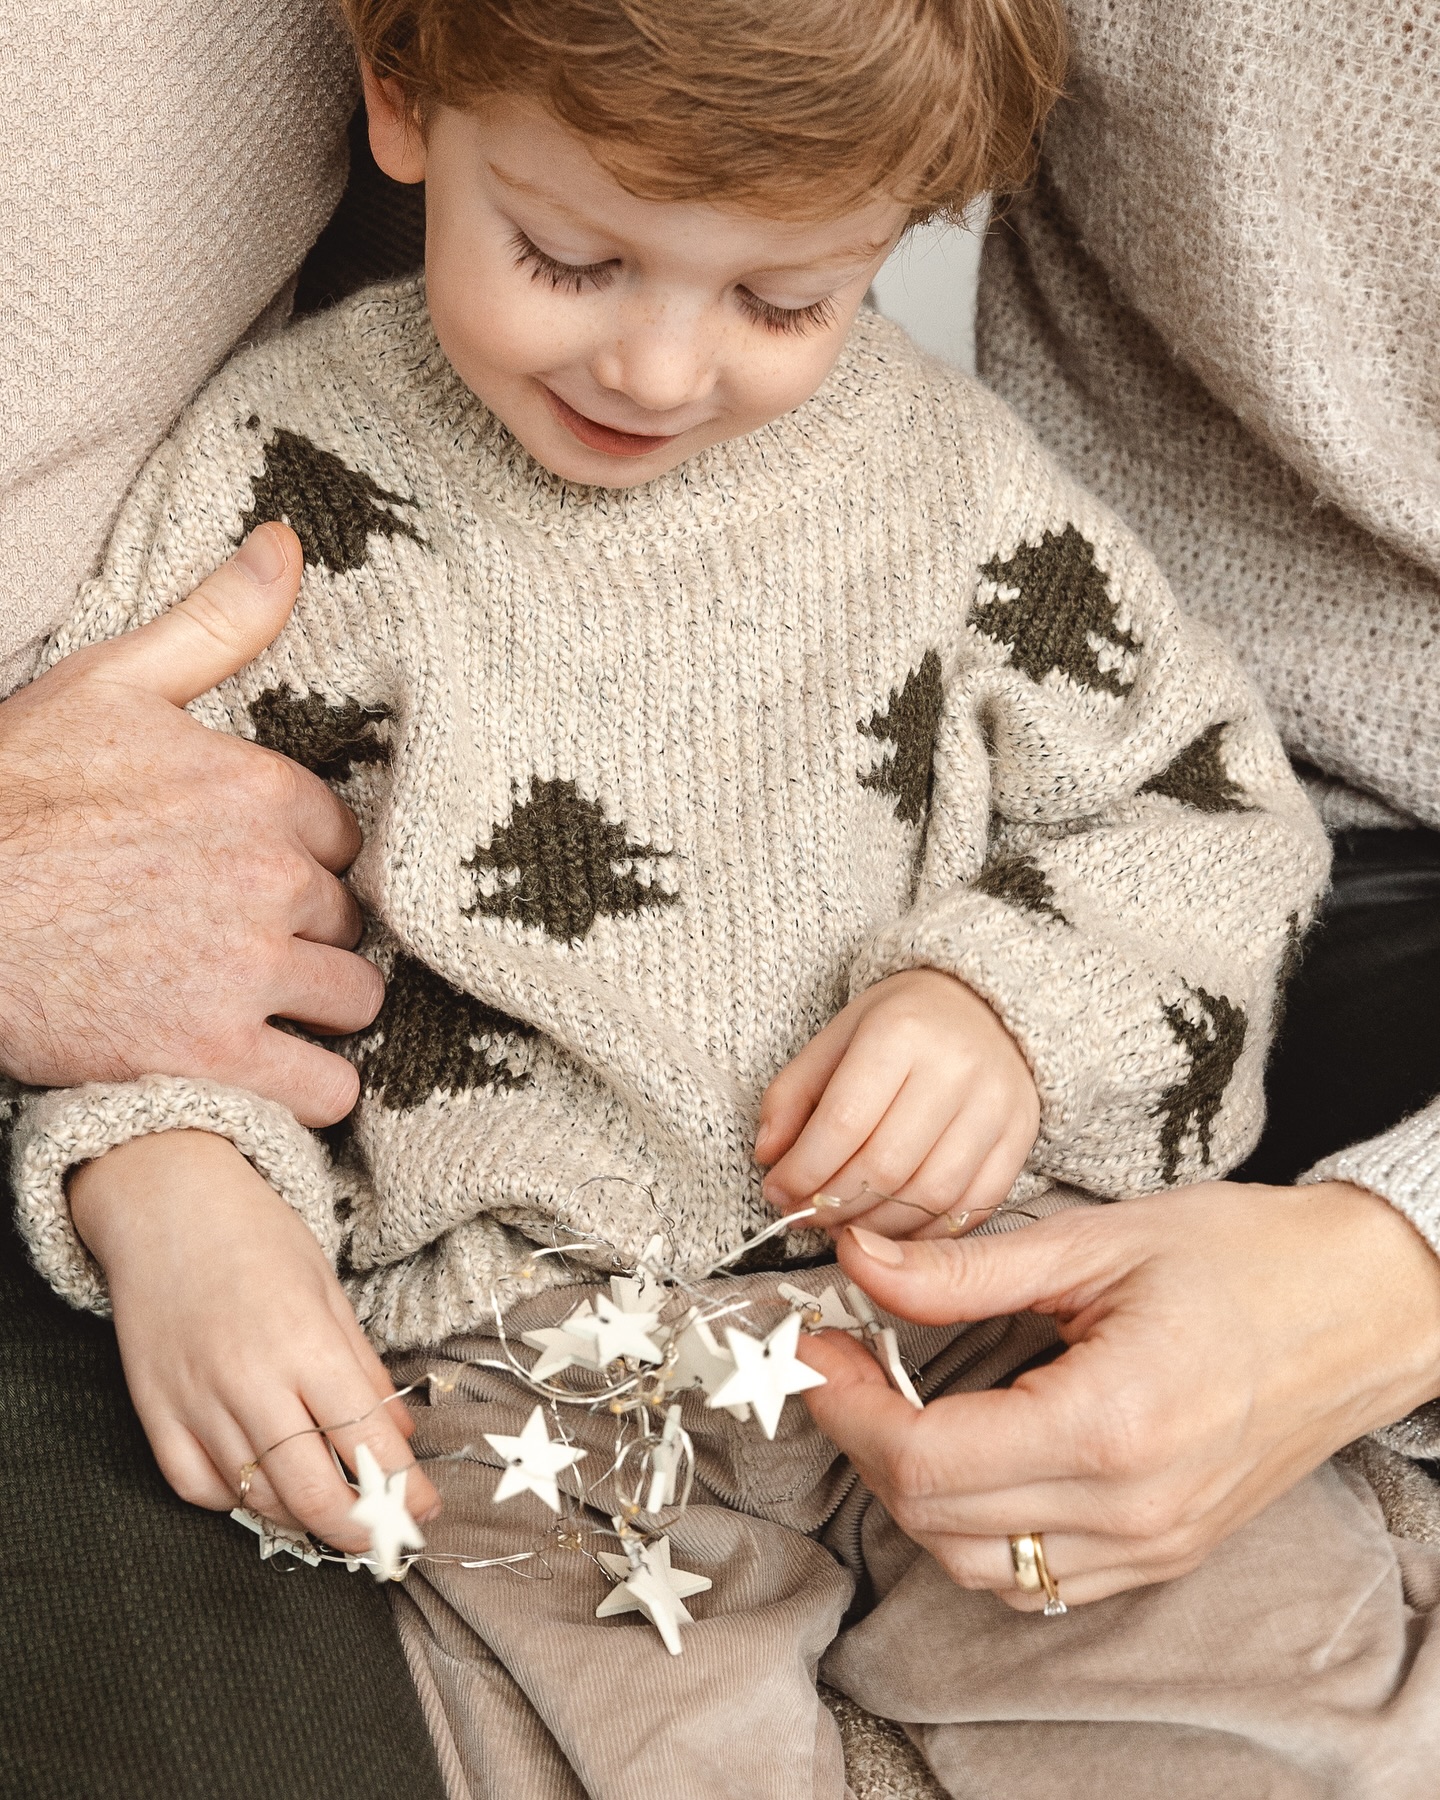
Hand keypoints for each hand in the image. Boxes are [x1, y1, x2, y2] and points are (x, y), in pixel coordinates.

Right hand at [0, 523, 380, 1125]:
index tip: (252, 881)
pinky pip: (325, 1089)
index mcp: (264, 789)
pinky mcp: (212, 1054)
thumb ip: (217, 622)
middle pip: (349, 923)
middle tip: (241, 949)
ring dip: (317, 1013)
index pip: (343, 842)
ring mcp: (246, 968)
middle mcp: (272, 877)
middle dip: (307, 937)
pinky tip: (263, 1074)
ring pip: (355, 1002)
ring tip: (255, 1010)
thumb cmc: (10, 792)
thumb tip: (289, 542)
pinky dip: (307, 1090)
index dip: (302, 866)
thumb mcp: (109, 685)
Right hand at [70, 1130, 438, 1547]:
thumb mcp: (328, 1289)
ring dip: (302, 1518)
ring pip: (256, 1499)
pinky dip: (234, 1501)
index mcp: (306, 1344)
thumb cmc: (257, 1236)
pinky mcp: (154, 1414)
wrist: (165, 1204)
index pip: (365, 1442)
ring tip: (332, 1509)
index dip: (402, 1491)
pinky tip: (261, 1486)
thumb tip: (398, 1439)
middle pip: (312, 1493)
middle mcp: (249, 1382)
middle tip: (383, 1535)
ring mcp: (195, 1403)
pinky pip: (197, 1488)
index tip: (423, 1513)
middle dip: (357, 1528)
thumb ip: (362, 1369)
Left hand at [757, 969, 1040, 1238]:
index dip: (802, 1172)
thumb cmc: (900, 1023)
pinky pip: (973, 1206)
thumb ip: (792, 1094)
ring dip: (875, 1228)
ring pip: (928, 1196)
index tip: (778, 1192)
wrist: (984, 1005)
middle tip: (805, 1215)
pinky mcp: (1021, 1136)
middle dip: (832, 1205)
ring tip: (842, 1227)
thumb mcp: (835, 1037)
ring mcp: (996, 1104)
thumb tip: (769, 1156)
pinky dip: (927, 1232)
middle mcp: (956, 1067)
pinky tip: (892, 1229)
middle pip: (884, 1166)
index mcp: (900, 1031)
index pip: (842, 1123)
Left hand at [800, 1181, 1439, 1607]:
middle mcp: (1131, 1508)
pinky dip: (973, 1527)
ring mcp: (1153, 1544)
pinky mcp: (1164, 1550)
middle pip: (935, 1519)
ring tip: (890, 1404)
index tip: (812, 1349)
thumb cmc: (1244, 1256)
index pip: (925, 1457)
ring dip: (910, 1493)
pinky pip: (1037, 1575)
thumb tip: (855, 1259)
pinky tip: (961, 1452)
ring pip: (977, 1564)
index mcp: (1110, 1424)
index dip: (845, 1404)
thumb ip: (962, 1270)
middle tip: (837, 1364)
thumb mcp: (1096, 1242)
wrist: (1365, 1303)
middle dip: (861, 1441)